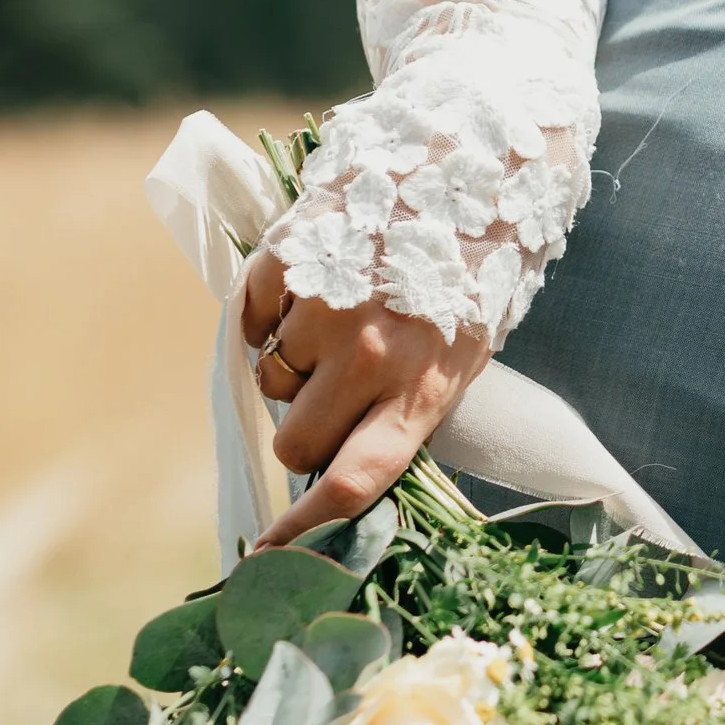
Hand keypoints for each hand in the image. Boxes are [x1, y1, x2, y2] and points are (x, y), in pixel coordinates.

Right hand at [240, 248, 489, 547]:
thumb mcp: (463, 352)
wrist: (472, 167)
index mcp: (423, 390)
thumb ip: (407, 408)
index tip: (267, 557)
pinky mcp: (292, 259)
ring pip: (272, 379)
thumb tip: (345, 463)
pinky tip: (317, 280)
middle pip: (298, 442)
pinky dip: (270, 309)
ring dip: (295, 359)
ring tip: (346, 311)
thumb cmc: (473, 270)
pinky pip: (251, 319)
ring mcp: (327, 308)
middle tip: (336, 387)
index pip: (356, 482)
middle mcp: (371, 357)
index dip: (305, 529)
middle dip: (306, 426)